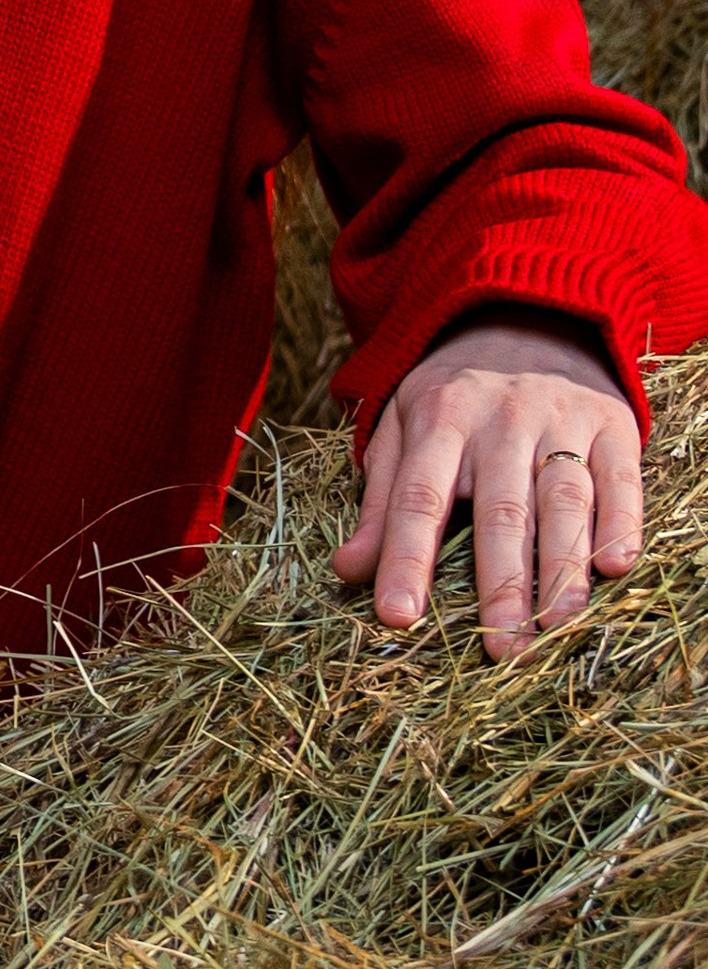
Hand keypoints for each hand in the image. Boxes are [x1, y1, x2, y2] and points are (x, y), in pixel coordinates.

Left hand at [333, 316, 641, 657]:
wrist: (527, 318)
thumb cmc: (454, 393)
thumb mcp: (402, 429)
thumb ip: (380, 500)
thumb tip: (347, 570)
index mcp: (438, 419)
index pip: (417, 498)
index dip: (406, 559)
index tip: (398, 616)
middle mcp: (501, 419)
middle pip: (499, 509)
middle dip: (499, 583)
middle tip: (501, 650)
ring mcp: (561, 419)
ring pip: (563, 497)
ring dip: (562, 565)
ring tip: (555, 624)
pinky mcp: (612, 423)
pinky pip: (620, 476)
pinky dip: (621, 521)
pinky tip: (615, 564)